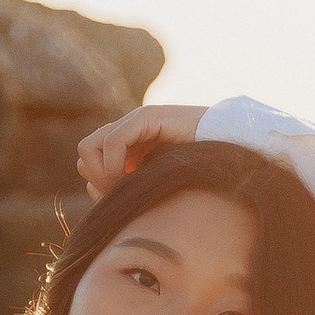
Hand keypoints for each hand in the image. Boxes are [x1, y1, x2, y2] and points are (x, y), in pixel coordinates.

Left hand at [75, 105, 204, 205]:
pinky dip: (115, 165)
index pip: (88, 162)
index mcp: (127, 145)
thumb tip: (90, 189)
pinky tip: (134, 175)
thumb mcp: (153, 187)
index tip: (121, 197)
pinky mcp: (147, 117)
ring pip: (88, 146)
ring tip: (129, 183)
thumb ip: (124, 189)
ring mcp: (135, 121)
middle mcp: (127, 130)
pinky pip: (112, 142)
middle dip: (98, 178)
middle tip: (124, 191)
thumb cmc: (197, 175)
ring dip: (104, 173)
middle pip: (84, 153)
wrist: (229, 155)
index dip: (98, 184)